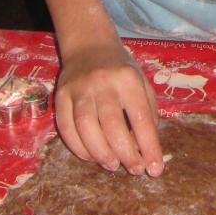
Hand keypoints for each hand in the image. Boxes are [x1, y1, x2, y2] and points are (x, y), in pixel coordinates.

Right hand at [55, 36, 163, 176]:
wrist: (89, 45)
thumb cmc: (120, 69)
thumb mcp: (141, 82)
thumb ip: (147, 112)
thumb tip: (147, 150)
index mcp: (128, 79)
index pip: (141, 117)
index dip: (148, 146)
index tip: (154, 169)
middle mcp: (103, 82)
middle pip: (112, 125)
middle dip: (125, 154)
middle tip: (134, 169)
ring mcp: (79, 89)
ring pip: (86, 128)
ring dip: (100, 153)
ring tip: (113, 165)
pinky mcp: (61, 96)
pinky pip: (66, 128)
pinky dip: (78, 148)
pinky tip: (91, 156)